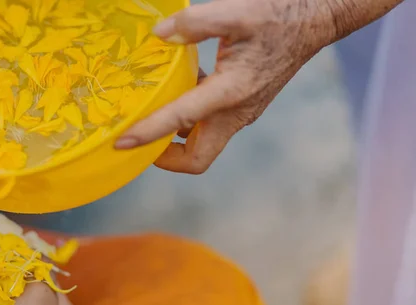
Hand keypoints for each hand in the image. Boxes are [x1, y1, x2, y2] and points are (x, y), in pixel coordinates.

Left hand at [115, 0, 400, 173]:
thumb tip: (159, 34)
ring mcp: (241, 113)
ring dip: (175, 139)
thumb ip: (195, 24)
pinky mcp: (242, 107)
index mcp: (231, 93)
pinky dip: (188, 118)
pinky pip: (209, 123)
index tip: (121, 143)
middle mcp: (236, 113)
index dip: (149, 134)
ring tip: (147, 117)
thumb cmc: (278, 16)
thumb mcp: (237, 13)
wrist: (314, 21)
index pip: (181, 122)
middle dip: (165, 158)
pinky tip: (178, 88)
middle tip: (138, 142)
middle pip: (197, 158)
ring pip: (203, 144)